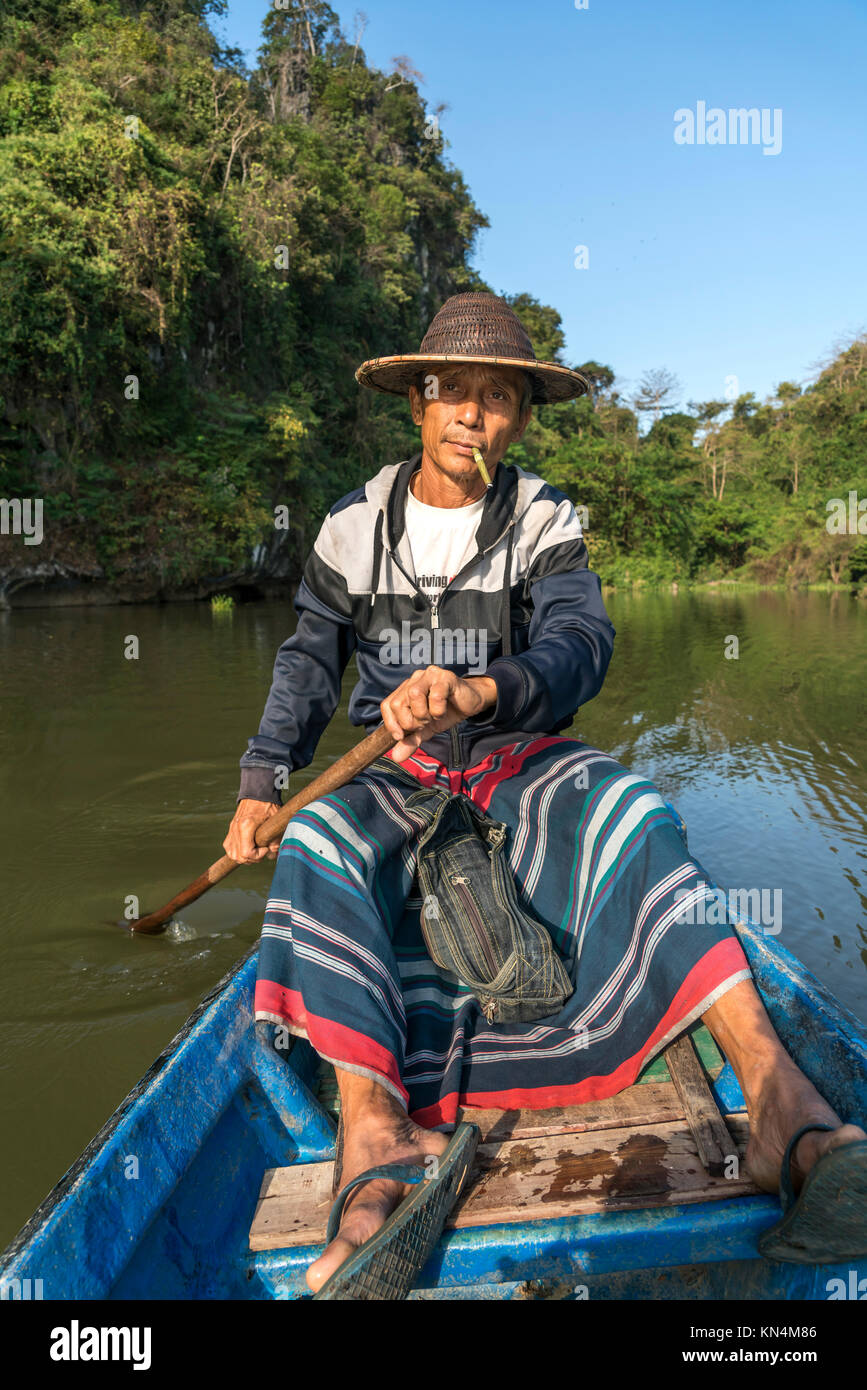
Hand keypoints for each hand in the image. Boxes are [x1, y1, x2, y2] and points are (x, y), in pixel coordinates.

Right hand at [223, 800, 281, 863]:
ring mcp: (232, 829)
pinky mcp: (231, 829)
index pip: (246, 853)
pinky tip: (248, 847)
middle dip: (252, 858)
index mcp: (246, 826)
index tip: (266, 848)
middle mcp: (236, 829)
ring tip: (256, 850)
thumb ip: (275, 839)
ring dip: (244, 857)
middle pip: (238, 856)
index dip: (258, 856)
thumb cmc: (268, 805)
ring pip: (232, 854)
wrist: (258, 792)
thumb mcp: (275, 822)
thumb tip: (273, 854)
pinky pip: (229, 847)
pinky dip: (237, 851)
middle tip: (263, 850)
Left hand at [380, 666, 496, 762]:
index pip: (387, 705)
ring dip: (423, 714)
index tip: (401, 737)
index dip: (391, 723)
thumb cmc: (446, 712)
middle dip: (410, 722)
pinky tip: (444, 710)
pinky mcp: (445, 677)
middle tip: (424, 725)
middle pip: (398, 703)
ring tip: (434, 717)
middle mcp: (414, 679)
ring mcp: (429, 675)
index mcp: (406, 689)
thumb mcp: (426, 730)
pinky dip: (438, 710)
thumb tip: (396, 757)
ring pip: (414, 695)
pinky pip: (435, 695)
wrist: (471, 704)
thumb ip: (411, 741)